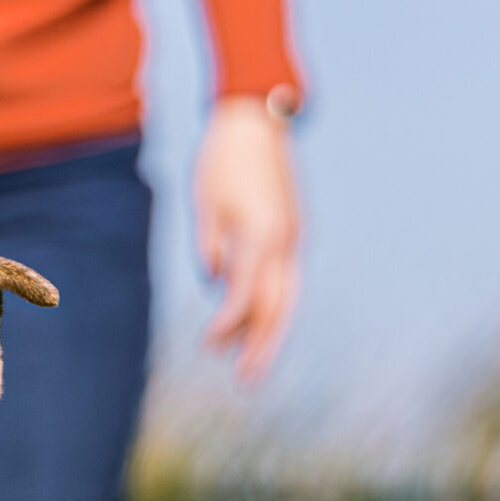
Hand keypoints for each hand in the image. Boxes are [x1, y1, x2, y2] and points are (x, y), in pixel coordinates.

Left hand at [194, 95, 301, 381]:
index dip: (227, 326)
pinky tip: (259, 323)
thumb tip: (216, 281)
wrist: (256, 119)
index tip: (208, 345)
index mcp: (260, 235)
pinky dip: (275, 306)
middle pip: (276, 308)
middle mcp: (283, 241)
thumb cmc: (222, 158)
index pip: (244, 296)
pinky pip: (287, 280)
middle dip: (261, 346)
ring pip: (288, 297)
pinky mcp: (293, 232)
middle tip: (247, 381)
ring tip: (254, 363)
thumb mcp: (205, 202)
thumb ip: (210, 245)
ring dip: (271, 333)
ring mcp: (293, 237)